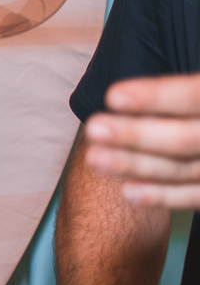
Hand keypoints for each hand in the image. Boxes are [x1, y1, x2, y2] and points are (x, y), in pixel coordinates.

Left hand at [84, 73, 199, 207]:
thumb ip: (183, 88)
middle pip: (187, 139)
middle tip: (94, 129)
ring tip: (95, 158)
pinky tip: (128, 192)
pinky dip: (164, 196)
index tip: (114, 96)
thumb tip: (127, 89)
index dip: (157, 97)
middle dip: (137, 135)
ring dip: (138, 166)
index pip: (194, 96)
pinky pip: (197, 196)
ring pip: (185, 169)